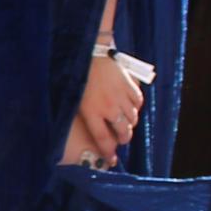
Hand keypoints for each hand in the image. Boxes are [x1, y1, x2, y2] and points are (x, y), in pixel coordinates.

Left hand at [62, 50, 145, 167]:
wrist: (89, 51)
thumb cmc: (76, 75)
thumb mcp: (72, 98)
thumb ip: (83, 117)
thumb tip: (91, 133)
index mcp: (91, 112)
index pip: (103, 140)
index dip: (109, 152)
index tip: (112, 159)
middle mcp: (108, 107)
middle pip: (123, 132)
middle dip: (123, 139)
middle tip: (120, 138)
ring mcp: (121, 96)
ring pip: (133, 119)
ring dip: (129, 123)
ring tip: (123, 122)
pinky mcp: (130, 85)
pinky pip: (138, 103)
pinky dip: (135, 107)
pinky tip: (128, 105)